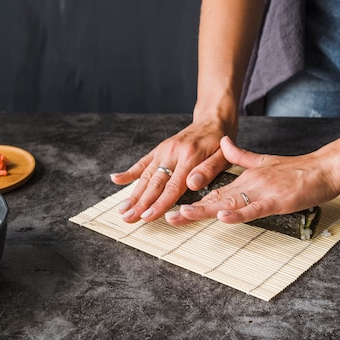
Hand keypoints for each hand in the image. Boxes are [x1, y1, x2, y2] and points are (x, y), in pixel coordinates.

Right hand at [110, 120, 233, 222]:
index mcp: (189, 157)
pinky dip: (129, 172)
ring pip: (145, 175)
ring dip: (133, 194)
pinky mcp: (159, 149)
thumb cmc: (219, 143)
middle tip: (128, 219)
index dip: (159, 204)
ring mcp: (163, 151)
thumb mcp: (223, 156)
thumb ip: (208, 171)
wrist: (212, 120)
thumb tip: (193, 184)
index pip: (172, 186)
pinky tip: (116, 179)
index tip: (147, 217)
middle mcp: (172, 153)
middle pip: (154, 183)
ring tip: (122, 210)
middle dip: (140, 203)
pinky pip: (142, 162)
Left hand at [165, 136, 339, 224]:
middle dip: (192, 209)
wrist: (324, 168)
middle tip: (169, 217)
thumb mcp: (265, 161)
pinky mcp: (276, 200)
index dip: (195, 201)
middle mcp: (249, 184)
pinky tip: (222, 216)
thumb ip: (241, 155)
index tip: (175, 208)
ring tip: (185, 215)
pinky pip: (254, 208)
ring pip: (229, 203)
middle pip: (216, 199)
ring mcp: (262, 192)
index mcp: (246, 178)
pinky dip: (238, 213)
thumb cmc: (298, 170)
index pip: (216, 192)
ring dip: (206, 210)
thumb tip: (223, 142)